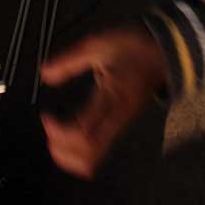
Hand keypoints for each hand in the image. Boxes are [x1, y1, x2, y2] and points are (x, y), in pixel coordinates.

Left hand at [40, 26, 167, 178]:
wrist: (161, 54)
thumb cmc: (130, 47)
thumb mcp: (97, 43)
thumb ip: (70, 60)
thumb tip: (44, 74)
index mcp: (113, 97)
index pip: (84, 132)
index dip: (59, 132)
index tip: (46, 116)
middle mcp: (118, 119)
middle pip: (88, 155)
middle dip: (61, 151)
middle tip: (49, 128)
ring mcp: (120, 126)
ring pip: (93, 160)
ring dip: (68, 156)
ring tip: (55, 134)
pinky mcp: (120, 128)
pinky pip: (98, 152)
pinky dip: (78, 153)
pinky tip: (68, 135)